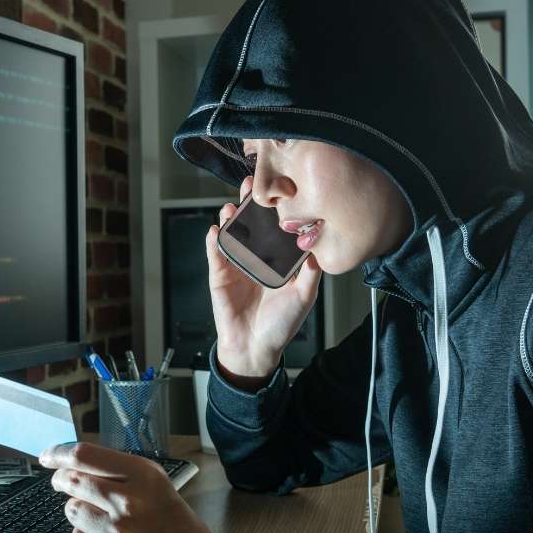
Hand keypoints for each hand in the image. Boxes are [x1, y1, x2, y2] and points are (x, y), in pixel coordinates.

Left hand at [40, 442, 232, 532]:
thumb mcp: (161, 491)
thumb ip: (123, 476)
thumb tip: (78, 465)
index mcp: (146, 478)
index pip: (84, 455)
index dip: (59, 453)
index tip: (48, 456)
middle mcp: (129, 503)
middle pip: (73, 480)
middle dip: (63, 481)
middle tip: (63, 483)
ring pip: (72, 511)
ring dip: (79, 512)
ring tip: (103, 520)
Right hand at [207, 176, 322, 387]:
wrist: (255, 347)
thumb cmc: (281, 324)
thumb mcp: (304, 296)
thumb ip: (311, 272)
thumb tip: (319, 247)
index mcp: (276, 259)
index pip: (275, 227)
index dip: (275, 209)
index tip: (280, 190)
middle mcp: (256, 257)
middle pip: (251, 224)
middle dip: (250, 204)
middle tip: (251, 185)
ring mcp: (236, 264)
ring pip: (232, 233)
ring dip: (230, 218)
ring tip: (232, 205)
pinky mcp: (219, 275)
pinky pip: (215, 253)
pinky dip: (214, 240)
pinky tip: (216, 229)